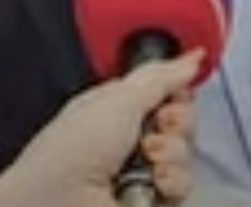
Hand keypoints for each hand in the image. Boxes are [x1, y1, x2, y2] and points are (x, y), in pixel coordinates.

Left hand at [0, 51, 202, 206]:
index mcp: (116, 110)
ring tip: (149, 157)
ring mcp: (142, 177)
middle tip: (160, 125)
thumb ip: (159, 77)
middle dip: (178, 122)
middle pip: (182, 125)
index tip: (174, 94)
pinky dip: (172, 184)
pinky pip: (183, 189)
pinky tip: (152, 182)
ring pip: (185, 158)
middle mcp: (130, 143)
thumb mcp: (118, 98)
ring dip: (173, 154)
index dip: (177, 94)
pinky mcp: (153, 203)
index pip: (167, 96)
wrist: (59, 202)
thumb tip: (191, 59)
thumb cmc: (70, 150)